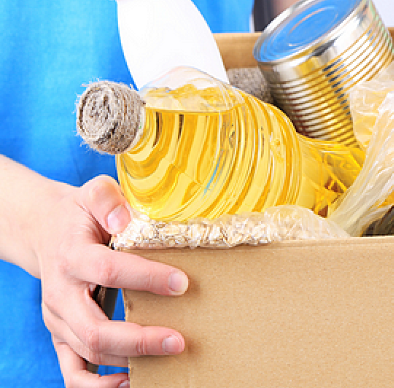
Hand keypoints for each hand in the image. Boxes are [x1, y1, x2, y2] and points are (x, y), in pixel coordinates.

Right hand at [32, 175, 188, 387]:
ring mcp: (57, 318)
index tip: (182, 283)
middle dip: (139, 339)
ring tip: (171, 354)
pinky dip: (98, 385)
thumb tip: (125, 217)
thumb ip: (108, 199)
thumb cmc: (79, 214)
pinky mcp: (59, 334)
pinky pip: (72, 372)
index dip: (145, 278)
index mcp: (72, 255)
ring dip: (130, 359)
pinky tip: (131, 381)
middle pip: (95, 328)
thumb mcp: (92, 193)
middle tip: (179, 340)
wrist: (43, 231)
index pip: (107, 270)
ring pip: (88, 352)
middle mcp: (60, 293)